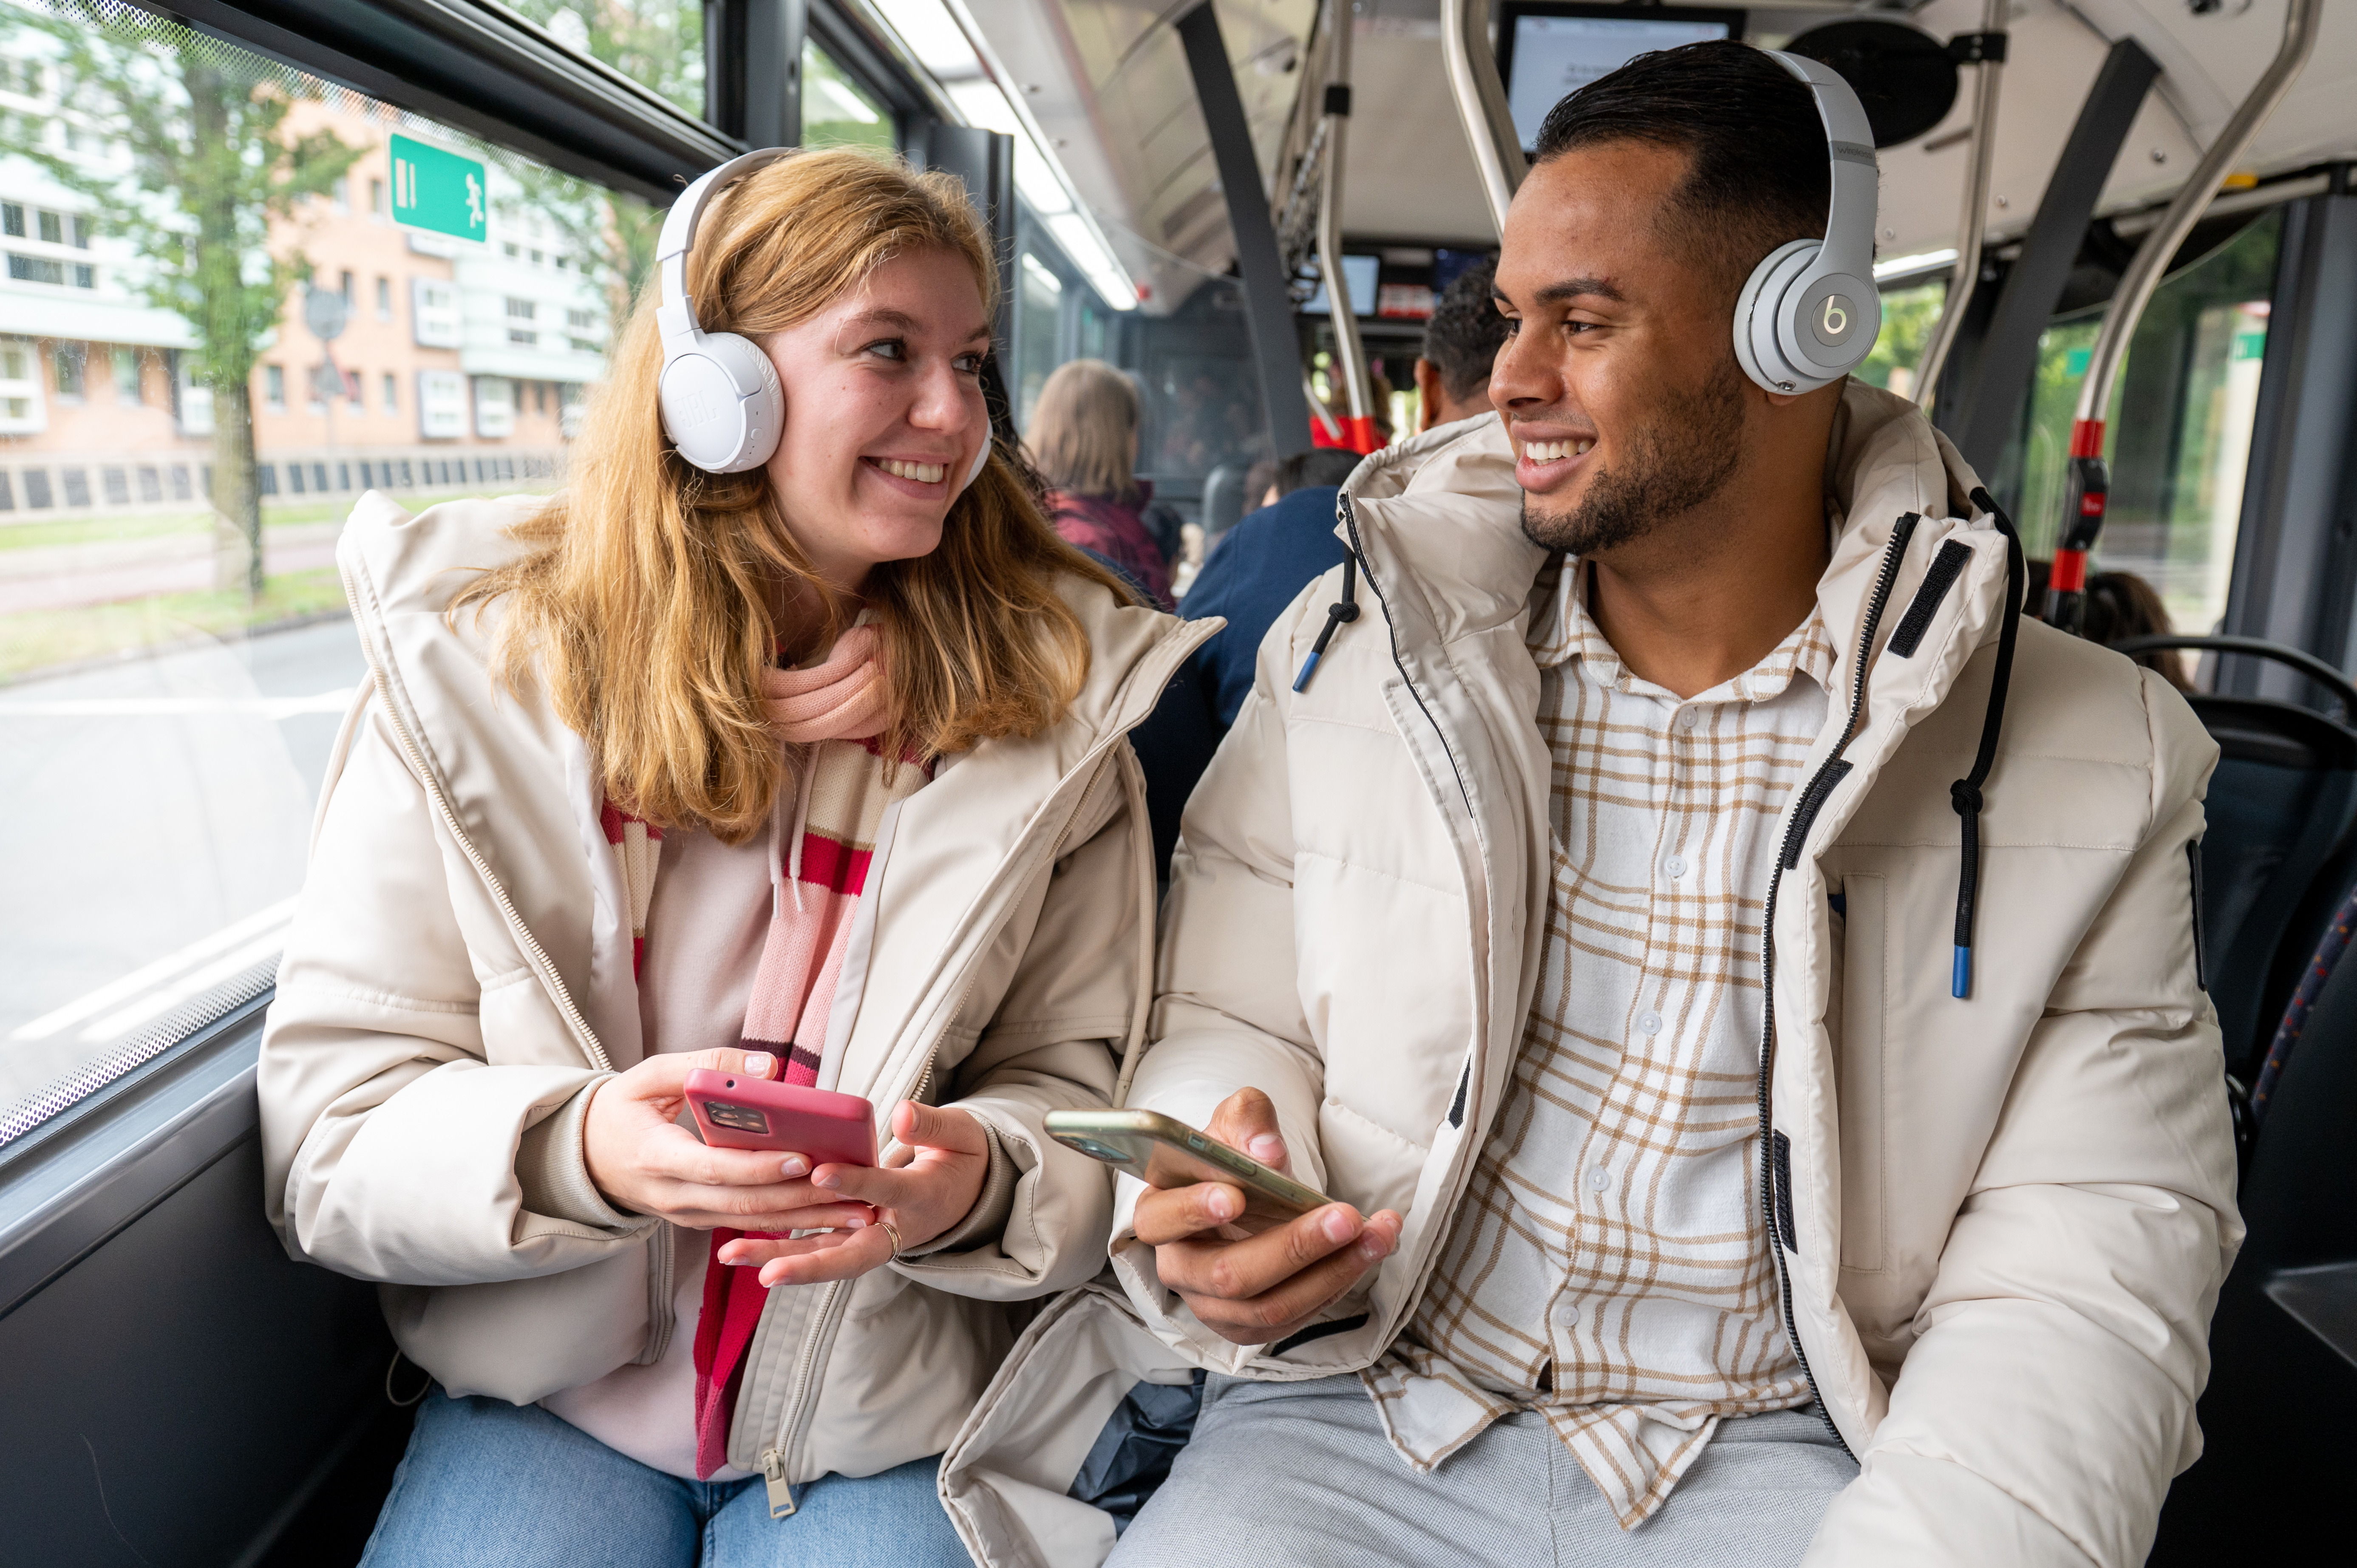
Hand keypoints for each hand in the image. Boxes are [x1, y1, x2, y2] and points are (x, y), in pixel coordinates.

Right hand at [581, 1049, 875, 1234]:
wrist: (588, 1157)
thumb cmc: (620, 1111)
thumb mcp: (648, 1076)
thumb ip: (705, 1066)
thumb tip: (768, 1067)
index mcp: (657, 1158)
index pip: (716, 1169)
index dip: (760, 1167)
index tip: (802, 1157)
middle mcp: (674, 1196)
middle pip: (745, 1205)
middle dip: (802, 1201)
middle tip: (854, 1190)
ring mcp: (688, 1215)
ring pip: (754, 1222)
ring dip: (809, 1220)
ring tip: (860, 1212)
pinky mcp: (702, 1219)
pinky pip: (749, 1224)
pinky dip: (792, 1222)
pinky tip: (833, 1218)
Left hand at [718, 1101, 991, 1287]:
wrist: (968, 1194)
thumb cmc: (960, 1158)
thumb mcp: (962, 1136)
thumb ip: (933, 1127)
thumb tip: (901, 1114)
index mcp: (923, 1197)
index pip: (886, 1190)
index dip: (856, 1182)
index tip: (820, 1173)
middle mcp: (895, 1228)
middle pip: (850, 1254)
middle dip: (808, 1264)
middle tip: (767, 1272)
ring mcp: (873, 1238)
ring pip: (825, 1256)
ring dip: (779, 1260)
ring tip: (732, 1255)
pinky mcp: (854, 1238)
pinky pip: (817, 1247)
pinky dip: (782, 1249)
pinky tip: (740, 1242)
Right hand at [1131, 1087, 1401, 1346]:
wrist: (1246, 1197)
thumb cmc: (1230, 1161)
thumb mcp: (1234, 1124)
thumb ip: (1247, 1119)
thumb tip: (1267, 1151)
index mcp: (1159, 1213)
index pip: (1162, 1218)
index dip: (1194, 1210)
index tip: (1236, 1196)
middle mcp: (1179, 1268)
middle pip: (1229, 1275)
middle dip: (1294, 1247)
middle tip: (1346, 1217)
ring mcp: (1212, 1306)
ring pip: (1270, 1306)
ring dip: (1333, 1271)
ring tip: (1377, 1234)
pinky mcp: (1249, 1327)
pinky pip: (1295, 1318)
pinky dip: (1337, 1284)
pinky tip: (1368, 1251)